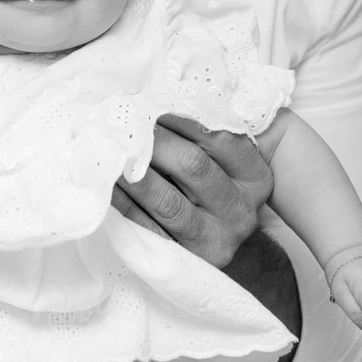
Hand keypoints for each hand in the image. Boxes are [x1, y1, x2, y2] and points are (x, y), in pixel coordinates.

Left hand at [111, 115, 272, 268]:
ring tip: (110, 150)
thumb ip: (205, 139)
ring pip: (167, 201)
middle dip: (153, 140)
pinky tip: (107, 185)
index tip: (153, 101)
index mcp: (255, 177)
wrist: (223, 250)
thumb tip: (155, 102)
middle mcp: (240, 209)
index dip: (184, 117)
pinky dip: (124, 204)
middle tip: (125, 123)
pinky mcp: (185, 259)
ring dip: (133, 172)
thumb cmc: (214, 194)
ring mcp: (215, 238)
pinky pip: (147, 227)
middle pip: (192, 165)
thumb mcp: (227, 167)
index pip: (221, 138)